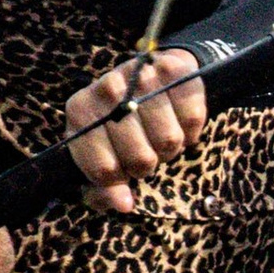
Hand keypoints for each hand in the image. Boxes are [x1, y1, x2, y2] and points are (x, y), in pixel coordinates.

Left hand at [65, 49, 207, 213]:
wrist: (144, 76)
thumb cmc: (117, 127)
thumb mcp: (99, 156)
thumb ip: (103, 188)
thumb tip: (125, 204)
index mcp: (81, 112)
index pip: (105, 170)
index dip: (120, 181)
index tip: (122, 170)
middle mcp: (108, 89)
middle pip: (141, 158)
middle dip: (147, 165)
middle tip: (145, 151)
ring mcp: (142, 76)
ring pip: (169, 140)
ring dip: (171, 148)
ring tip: (160, 136)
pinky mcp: (175, 68)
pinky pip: (193, 118)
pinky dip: (191, 130)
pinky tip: (178, 121)